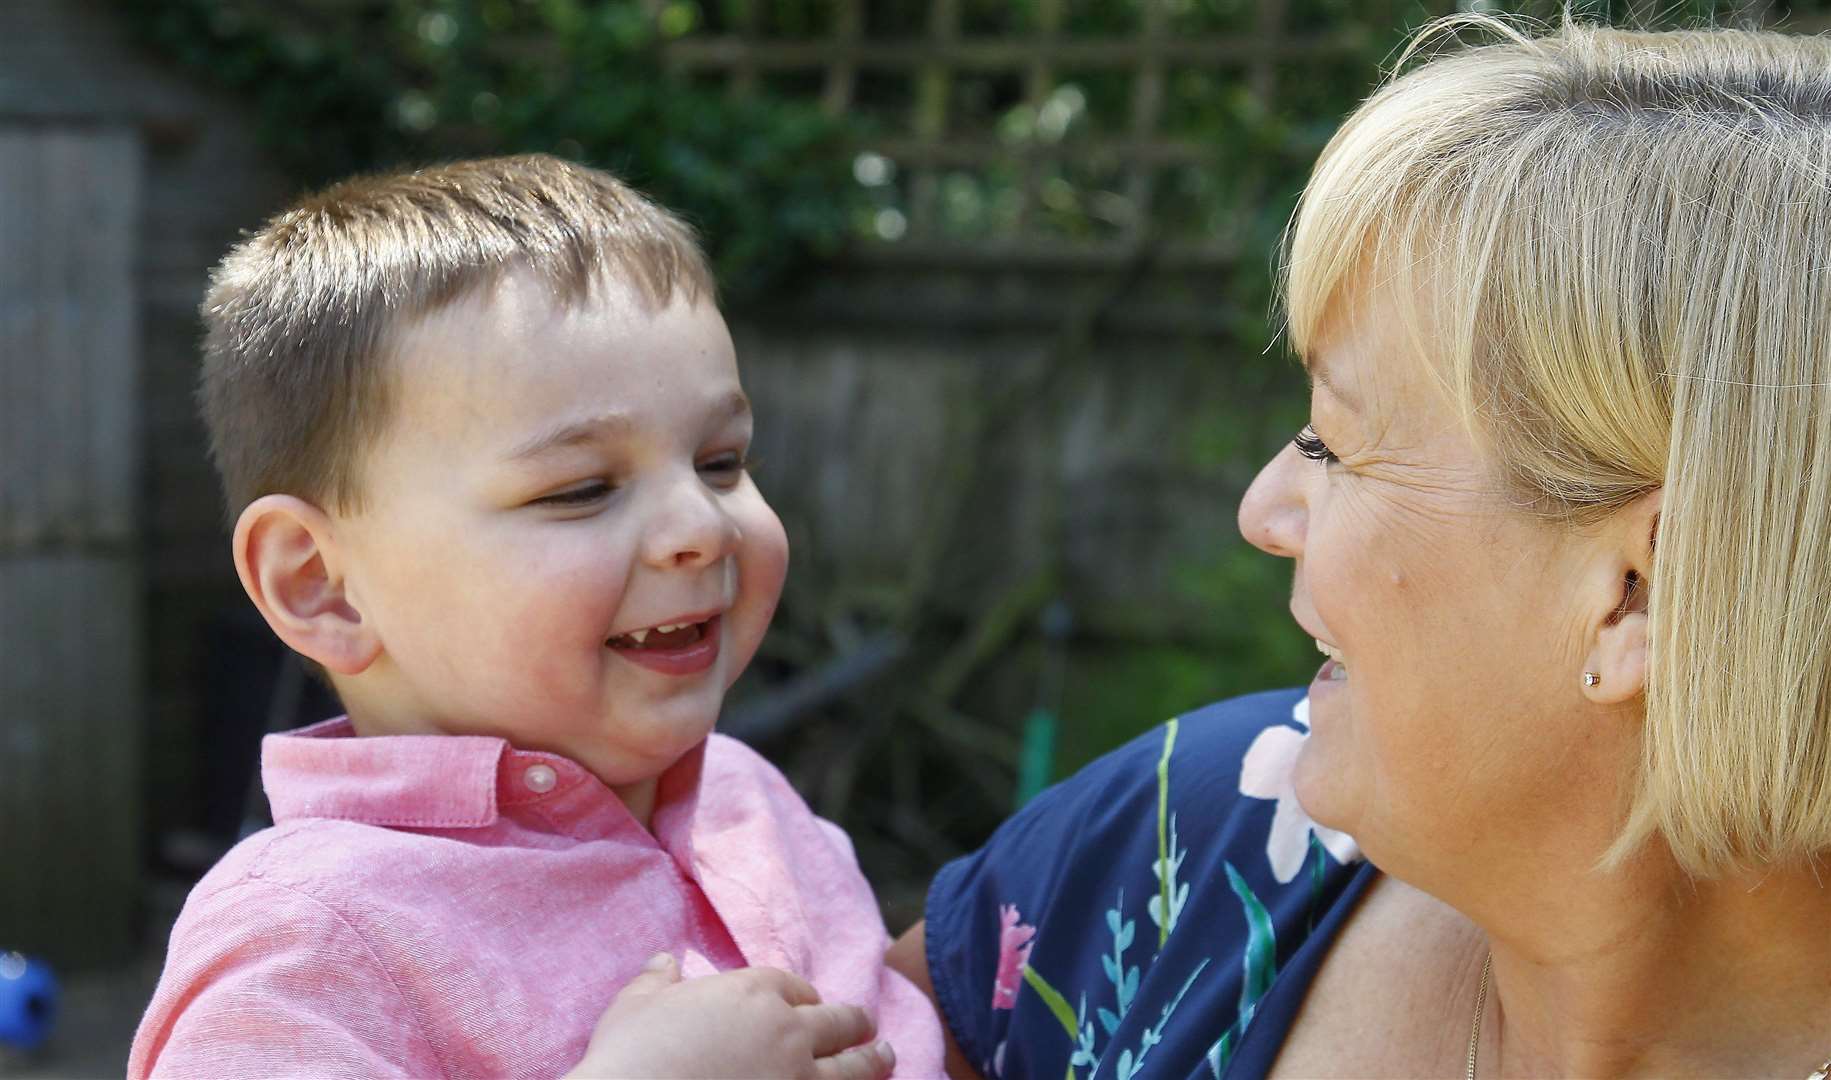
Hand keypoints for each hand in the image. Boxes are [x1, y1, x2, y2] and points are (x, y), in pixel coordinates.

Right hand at [564, 954, 897, 1079]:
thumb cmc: (630, 1056)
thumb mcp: (635, 1006)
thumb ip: (656, 980)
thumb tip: (662, 960)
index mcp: (752, 992)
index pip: (793, 987)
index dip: (801, 996)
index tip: (805, 1005)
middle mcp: (787, 1029)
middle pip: (837, 1021)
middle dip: (854, 1022)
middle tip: (867, 1025)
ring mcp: (798, 1077)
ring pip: (853, 1066)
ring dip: (874, 1059)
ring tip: (888, 1055)